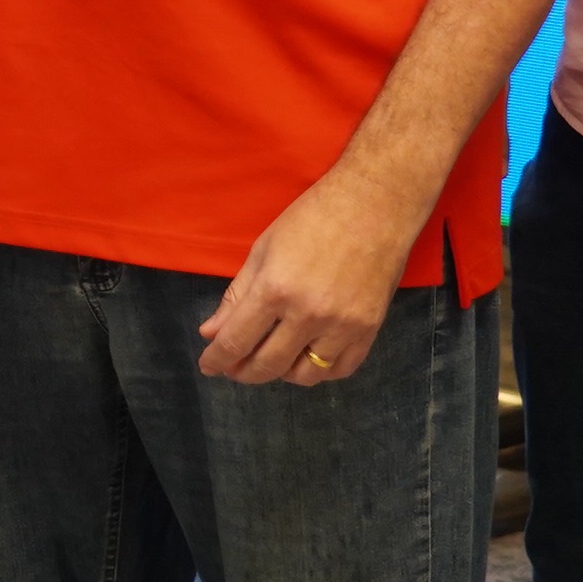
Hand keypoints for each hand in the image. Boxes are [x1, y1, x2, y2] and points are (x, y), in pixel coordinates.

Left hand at [201, 164, 418, 384]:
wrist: (373, 206)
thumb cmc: (312, 219)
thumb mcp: (263, 250)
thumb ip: (236, 296)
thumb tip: (210, 333)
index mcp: (275, 289)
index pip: (236, 341)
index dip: (217, 360)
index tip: (208, 366)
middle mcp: (308, 314)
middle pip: (268, 364)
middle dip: (243, 372)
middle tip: (234, 368)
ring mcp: (342, 325)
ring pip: (305, 375)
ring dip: (281, 374)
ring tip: (271, 360)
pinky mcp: (370, 329)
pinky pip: (340, 369)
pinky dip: (319, 371)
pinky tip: (305, 358)